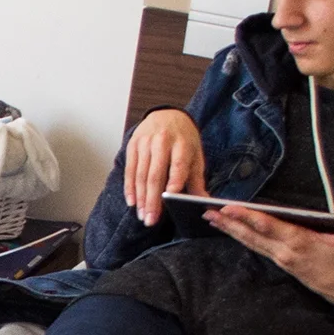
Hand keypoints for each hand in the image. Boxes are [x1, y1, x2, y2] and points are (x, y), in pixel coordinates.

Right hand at [124, 108, 205, 225]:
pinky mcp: (132, 145)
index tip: (170, 195)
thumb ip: (197, 179)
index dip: (174, 179)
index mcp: (182, 143)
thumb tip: (203, 202)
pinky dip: (130, 188)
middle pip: (155, 174)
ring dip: (140, 198)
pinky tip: (131, 202)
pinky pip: (130, 170)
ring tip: (142, 215)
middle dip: (152, 199)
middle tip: (151, 219)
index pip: (178, 163)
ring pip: (141, 175)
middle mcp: (162, 141)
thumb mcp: (195, 154)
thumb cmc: (183, 139)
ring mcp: (144, 143)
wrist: (166, 115)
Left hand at [207, 195, 333, 312]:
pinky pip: (258, 248)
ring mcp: (282, 259)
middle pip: (252, 236)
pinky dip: (244, 238)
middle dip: (229, 224)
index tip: (228, 208)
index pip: (268, 227)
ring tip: (213, 219)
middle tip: (206, 212)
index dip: (247, 217)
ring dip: (232, 231)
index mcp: (300, 244)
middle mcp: (285, 252)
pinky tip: (234, 231)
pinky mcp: (282, 263)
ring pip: (252, 243)